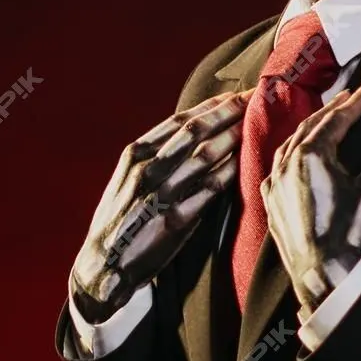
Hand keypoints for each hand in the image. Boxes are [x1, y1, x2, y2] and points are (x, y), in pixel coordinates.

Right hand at [70, 91, 249, 319]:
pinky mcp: (174, 221)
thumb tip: (189, 135)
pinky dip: (228, 174)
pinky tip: (245, 164)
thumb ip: (155, 157)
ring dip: (233, 138)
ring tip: (256, 128)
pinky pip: (208, 191)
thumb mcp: (128, 179)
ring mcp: (161, 194)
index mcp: (136, 155)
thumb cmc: (120, 218)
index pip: (179, 121)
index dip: (210, 106)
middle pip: (195, 132)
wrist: (103, 263)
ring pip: (205, 156)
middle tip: (254, 103)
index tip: (234, 97)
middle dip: (228, 113)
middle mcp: (148, 169)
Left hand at [260, 82, 360, 309]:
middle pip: (311, 126)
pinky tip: (298, 152)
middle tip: (349, 97)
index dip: (354, 105)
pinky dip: (291, 151)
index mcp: (312, 155)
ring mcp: (274, 180)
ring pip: (290, 142)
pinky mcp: (269, 198)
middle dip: (332, 110)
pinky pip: (277, 165)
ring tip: (326, 118)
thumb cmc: (347, 230)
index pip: (336, 120)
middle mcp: (287, 162)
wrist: (320, 271)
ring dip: (310, 128)